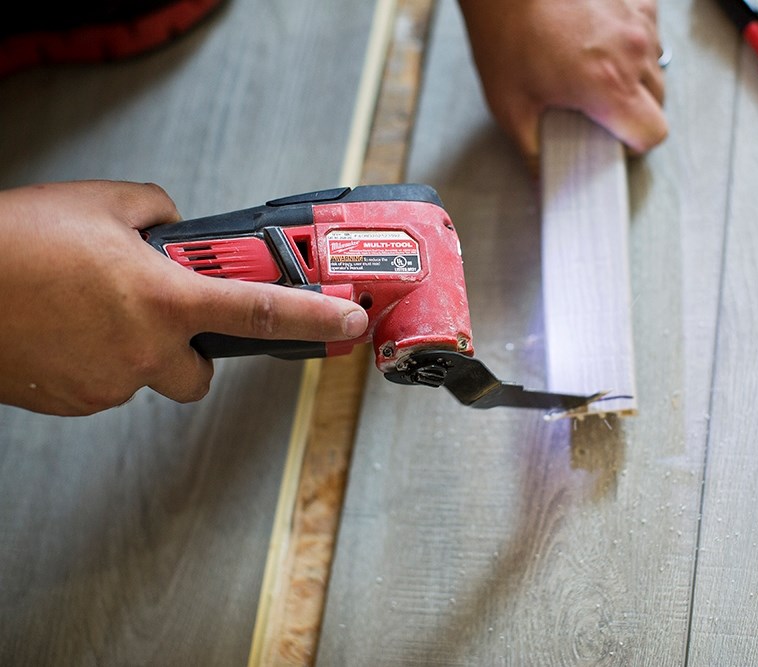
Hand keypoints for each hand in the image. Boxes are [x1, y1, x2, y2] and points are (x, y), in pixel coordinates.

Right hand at [0, 180, 367, 415]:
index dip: (314, 318)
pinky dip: (101, 361)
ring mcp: (109, 383)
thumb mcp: (102, 204)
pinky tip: (71, 329)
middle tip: (168, 317)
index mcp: (164, 300)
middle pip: (203, 372)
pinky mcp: (75, 403)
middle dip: (196, 349)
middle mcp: (144, 350)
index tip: (348, 323)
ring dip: (140, 350)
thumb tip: (172, 226)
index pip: (260, 312)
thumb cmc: (14, 244)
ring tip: (96, 312)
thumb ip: (157, 213)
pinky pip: (108, 384)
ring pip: (148, 376)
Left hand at [458, 0, 667, 164]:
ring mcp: (639, 21)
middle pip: (659, 103)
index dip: (634, 145)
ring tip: (595, 71)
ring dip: (634, 78)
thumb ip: (532, 150)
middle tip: (598, 109)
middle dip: (633, 112)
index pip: (653, 133)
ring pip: (656, 68)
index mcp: (607, 84)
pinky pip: (650, 33)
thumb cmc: (505, 30)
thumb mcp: (510, 105)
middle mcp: (632, 51)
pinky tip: (600, 42)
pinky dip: (632, 44)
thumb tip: (543, 178)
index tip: (614, 140)